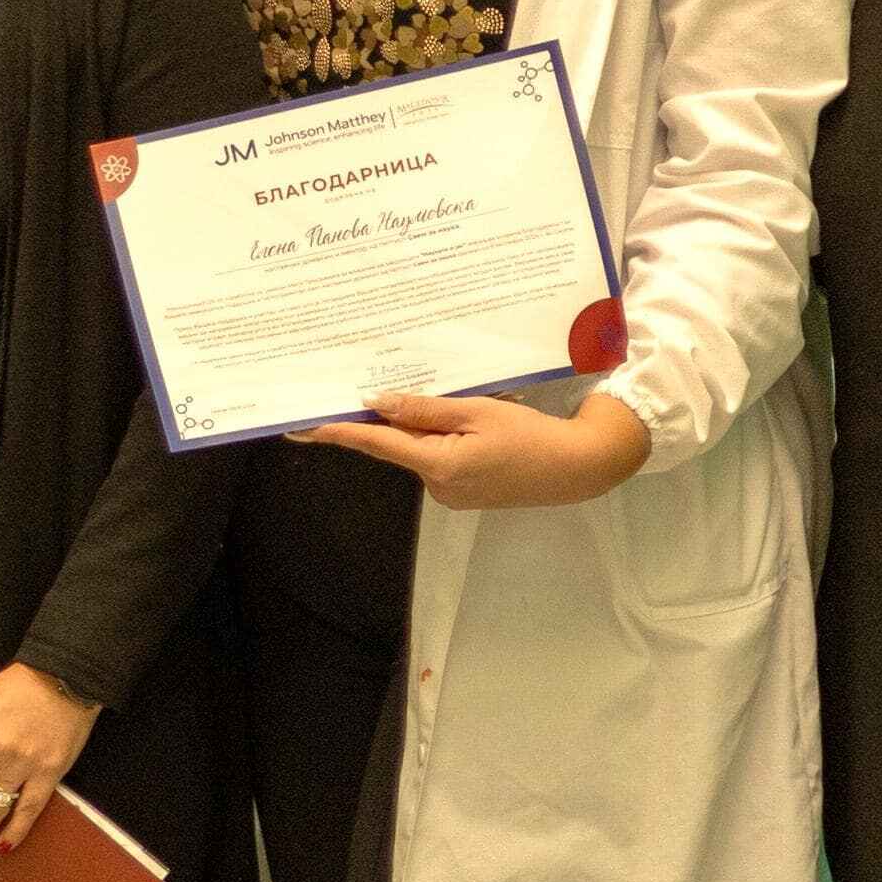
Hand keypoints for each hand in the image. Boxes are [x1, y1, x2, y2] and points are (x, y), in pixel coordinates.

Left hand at [290, 386, 651, 511]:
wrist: (577, 468)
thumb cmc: (531, 436)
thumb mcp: (478, 412)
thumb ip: (425, 408)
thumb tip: (377, 403)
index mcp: (438, 465)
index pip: (377, 443)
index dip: (339, 432)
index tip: (303, 426)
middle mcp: (437, 486)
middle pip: (401, 444)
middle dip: (399, 416)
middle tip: (404, 388)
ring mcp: (451, 493)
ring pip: (422, 449)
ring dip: (429, 425)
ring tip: (469, 407)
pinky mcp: (465, 492)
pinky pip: (441, 458)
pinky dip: (445, 438)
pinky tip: (474, 425)